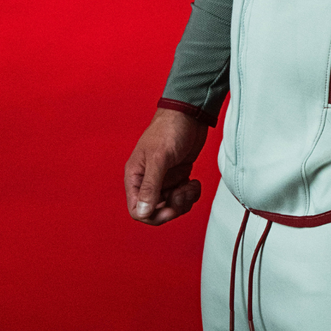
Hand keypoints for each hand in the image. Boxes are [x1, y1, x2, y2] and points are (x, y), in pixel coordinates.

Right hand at [124, 107, 207, 225]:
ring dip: (184, 201)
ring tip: (191, 185)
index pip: (137, 210)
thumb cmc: (170, 129)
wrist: (190, 114)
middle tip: (183, 193)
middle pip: (156, 211)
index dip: (154, 215)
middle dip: (173, 208)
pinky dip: (191, 194)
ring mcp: (164, 179)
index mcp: (135, 177)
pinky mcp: (178, 176)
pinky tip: (194, 182)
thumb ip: (151, 186)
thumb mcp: (159, 158)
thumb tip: (142, 212)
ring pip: (171, 206)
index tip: (170, 207)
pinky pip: (183, 196)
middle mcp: (147, 181)